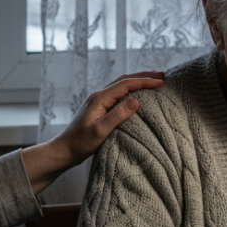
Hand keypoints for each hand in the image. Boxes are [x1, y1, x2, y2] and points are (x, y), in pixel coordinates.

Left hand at [20, 71, 164, 192]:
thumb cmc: (80, 142)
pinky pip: (118, 94)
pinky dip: (131, 90)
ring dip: (137, 81)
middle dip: (143, 76)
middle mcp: (99, 96)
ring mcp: (99, 102)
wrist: (64, 150)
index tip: (161, 82)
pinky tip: (137, 95)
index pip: (126, 84)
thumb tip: (136, 100)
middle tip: (162, 76)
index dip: (144, 82)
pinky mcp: (100, 109)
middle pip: (124, 80)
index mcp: (100, 98)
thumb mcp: (100, 130)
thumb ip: (117, 115)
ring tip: (153, 81)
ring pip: (121, 86)